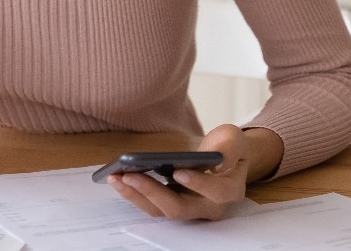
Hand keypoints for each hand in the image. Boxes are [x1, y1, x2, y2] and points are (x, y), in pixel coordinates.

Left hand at [107, 124, 281, 219]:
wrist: (223, 158)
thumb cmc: (228, 147)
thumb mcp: (234, 140)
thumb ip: (230, 149)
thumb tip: (218, 163)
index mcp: (230, 190)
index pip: (216, 193)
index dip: (198, 184)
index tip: (178, 172)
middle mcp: (210, 207)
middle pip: (180, 208)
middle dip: (152, 192)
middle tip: (129, 174)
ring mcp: (190, 210)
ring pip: (162, 210)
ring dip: (137, 195)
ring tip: (116, 176)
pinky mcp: (174, 206)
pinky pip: (152, 206)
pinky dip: (135, 194)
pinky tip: (118, 178)